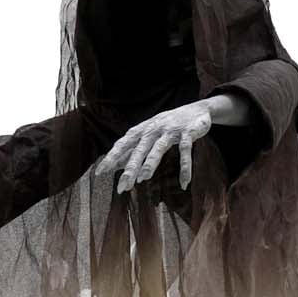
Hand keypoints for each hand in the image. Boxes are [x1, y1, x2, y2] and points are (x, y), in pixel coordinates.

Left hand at [95, 101, 214, 192]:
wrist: (198, 110)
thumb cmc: (169, 125)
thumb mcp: (150, 134)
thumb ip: (135, 148)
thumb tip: (116, 165)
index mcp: (142, 130)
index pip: (123, 144)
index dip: (111, 158)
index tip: (99, 173)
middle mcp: (154, 129)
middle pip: (138, 150)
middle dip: (130, 168)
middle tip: (122, 186)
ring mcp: (171, 130)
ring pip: (158, 148)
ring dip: (150, 163)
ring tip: (143, 179)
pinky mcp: (188, 133)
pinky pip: (186, 152)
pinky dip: (185, 169)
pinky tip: (184, 184)